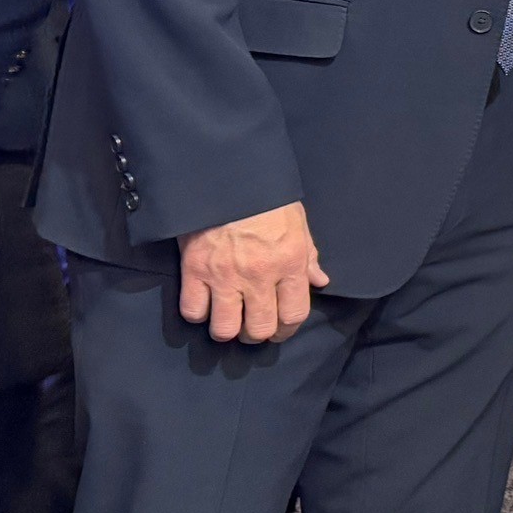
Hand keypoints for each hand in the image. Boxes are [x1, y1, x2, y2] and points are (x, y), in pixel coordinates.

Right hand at [177, 201, 326, 343]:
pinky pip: (193, 311)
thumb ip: (308, 256)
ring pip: (225, 329)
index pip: (294, 314)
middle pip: (259, 329)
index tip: (280, 329)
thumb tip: (320, 281)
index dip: (287, 330)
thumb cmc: (267, 198)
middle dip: (257, 335)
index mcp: (290, 261)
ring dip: (227, 331)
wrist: (226, 176)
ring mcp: (224, 275)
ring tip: (229, 321)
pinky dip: (198, 313)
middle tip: (253, 328)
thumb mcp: (297, 222)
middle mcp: (259, 274)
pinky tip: (205, 304)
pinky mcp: (194, 270)